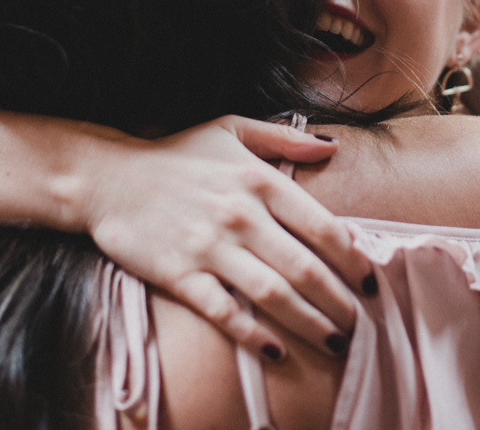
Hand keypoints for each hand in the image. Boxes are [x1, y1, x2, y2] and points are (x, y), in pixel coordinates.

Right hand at [84, 116, 372, 359]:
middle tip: (361, 326)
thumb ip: (285, 138)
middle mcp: (241, 215)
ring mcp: (210, 247)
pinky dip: (254, 334)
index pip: (323, 226)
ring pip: (274, 294)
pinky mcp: (181, 274)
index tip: (371, 282)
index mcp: (260, 180)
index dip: (354, 260)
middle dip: (340, 303)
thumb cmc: (175, 153)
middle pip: (306, 268)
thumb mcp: (231, 129)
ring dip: (310, 323)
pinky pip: (225, 312)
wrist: (108, 177)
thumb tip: (333, 147)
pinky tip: (277, 350)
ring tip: (334, 343)